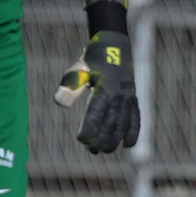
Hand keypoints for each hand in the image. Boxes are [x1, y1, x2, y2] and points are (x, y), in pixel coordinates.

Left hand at [53, 30, 140, 153]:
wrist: (114, 45)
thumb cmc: (92, 60)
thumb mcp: (78, 69)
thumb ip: (70, 87)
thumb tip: (59, 102)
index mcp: (104, 88)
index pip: (96, 114)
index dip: (89, 129)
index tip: (81, 139)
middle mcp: (119, 95)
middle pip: (111, 123)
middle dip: (102, 139)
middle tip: (92, 150)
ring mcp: (128, 97)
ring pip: (124, 124)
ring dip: (116, 139)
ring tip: (105, 150)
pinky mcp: (133, 99)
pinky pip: (135, 118)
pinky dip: (133, 132)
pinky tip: (127, 145)